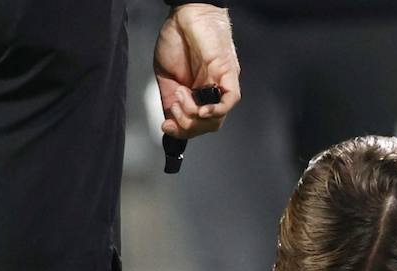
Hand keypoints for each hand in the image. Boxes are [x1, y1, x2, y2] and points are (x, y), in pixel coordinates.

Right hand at [153, 4, 240, 139]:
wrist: (185, 14)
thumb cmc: (177, 39)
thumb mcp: (166, 77)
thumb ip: (170, 100)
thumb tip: (171, 122)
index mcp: (197, 94)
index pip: (197, 124)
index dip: (182, 130)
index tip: (167, 126)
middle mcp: (211, 92)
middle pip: (208, 126)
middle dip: (187, 124)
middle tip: (175, 107)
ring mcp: (221, 84)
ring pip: (217, 118)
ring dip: (195, 116)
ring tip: (182, 98)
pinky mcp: (227, 74)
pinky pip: (230, 100)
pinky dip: (217, 110)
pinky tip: (203, 110)